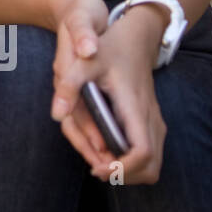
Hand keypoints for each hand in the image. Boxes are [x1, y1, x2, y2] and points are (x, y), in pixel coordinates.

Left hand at [52, 1, 167, 184]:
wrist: (137, 36)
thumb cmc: (110, 48)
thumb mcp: (84, 62)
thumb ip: (69, 86)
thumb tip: (56, 115)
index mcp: (135, 106)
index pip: (142, 152)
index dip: (122, 168)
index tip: (98, 168)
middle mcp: (151, 118)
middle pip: (151, 167)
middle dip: (124, 175)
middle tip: (96, 169)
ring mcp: (155, 120)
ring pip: (153, 163)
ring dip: (128, 171)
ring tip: (98, 163)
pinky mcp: (152, 120)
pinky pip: (150, 152)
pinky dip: (132, 161)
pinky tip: (106, 151)